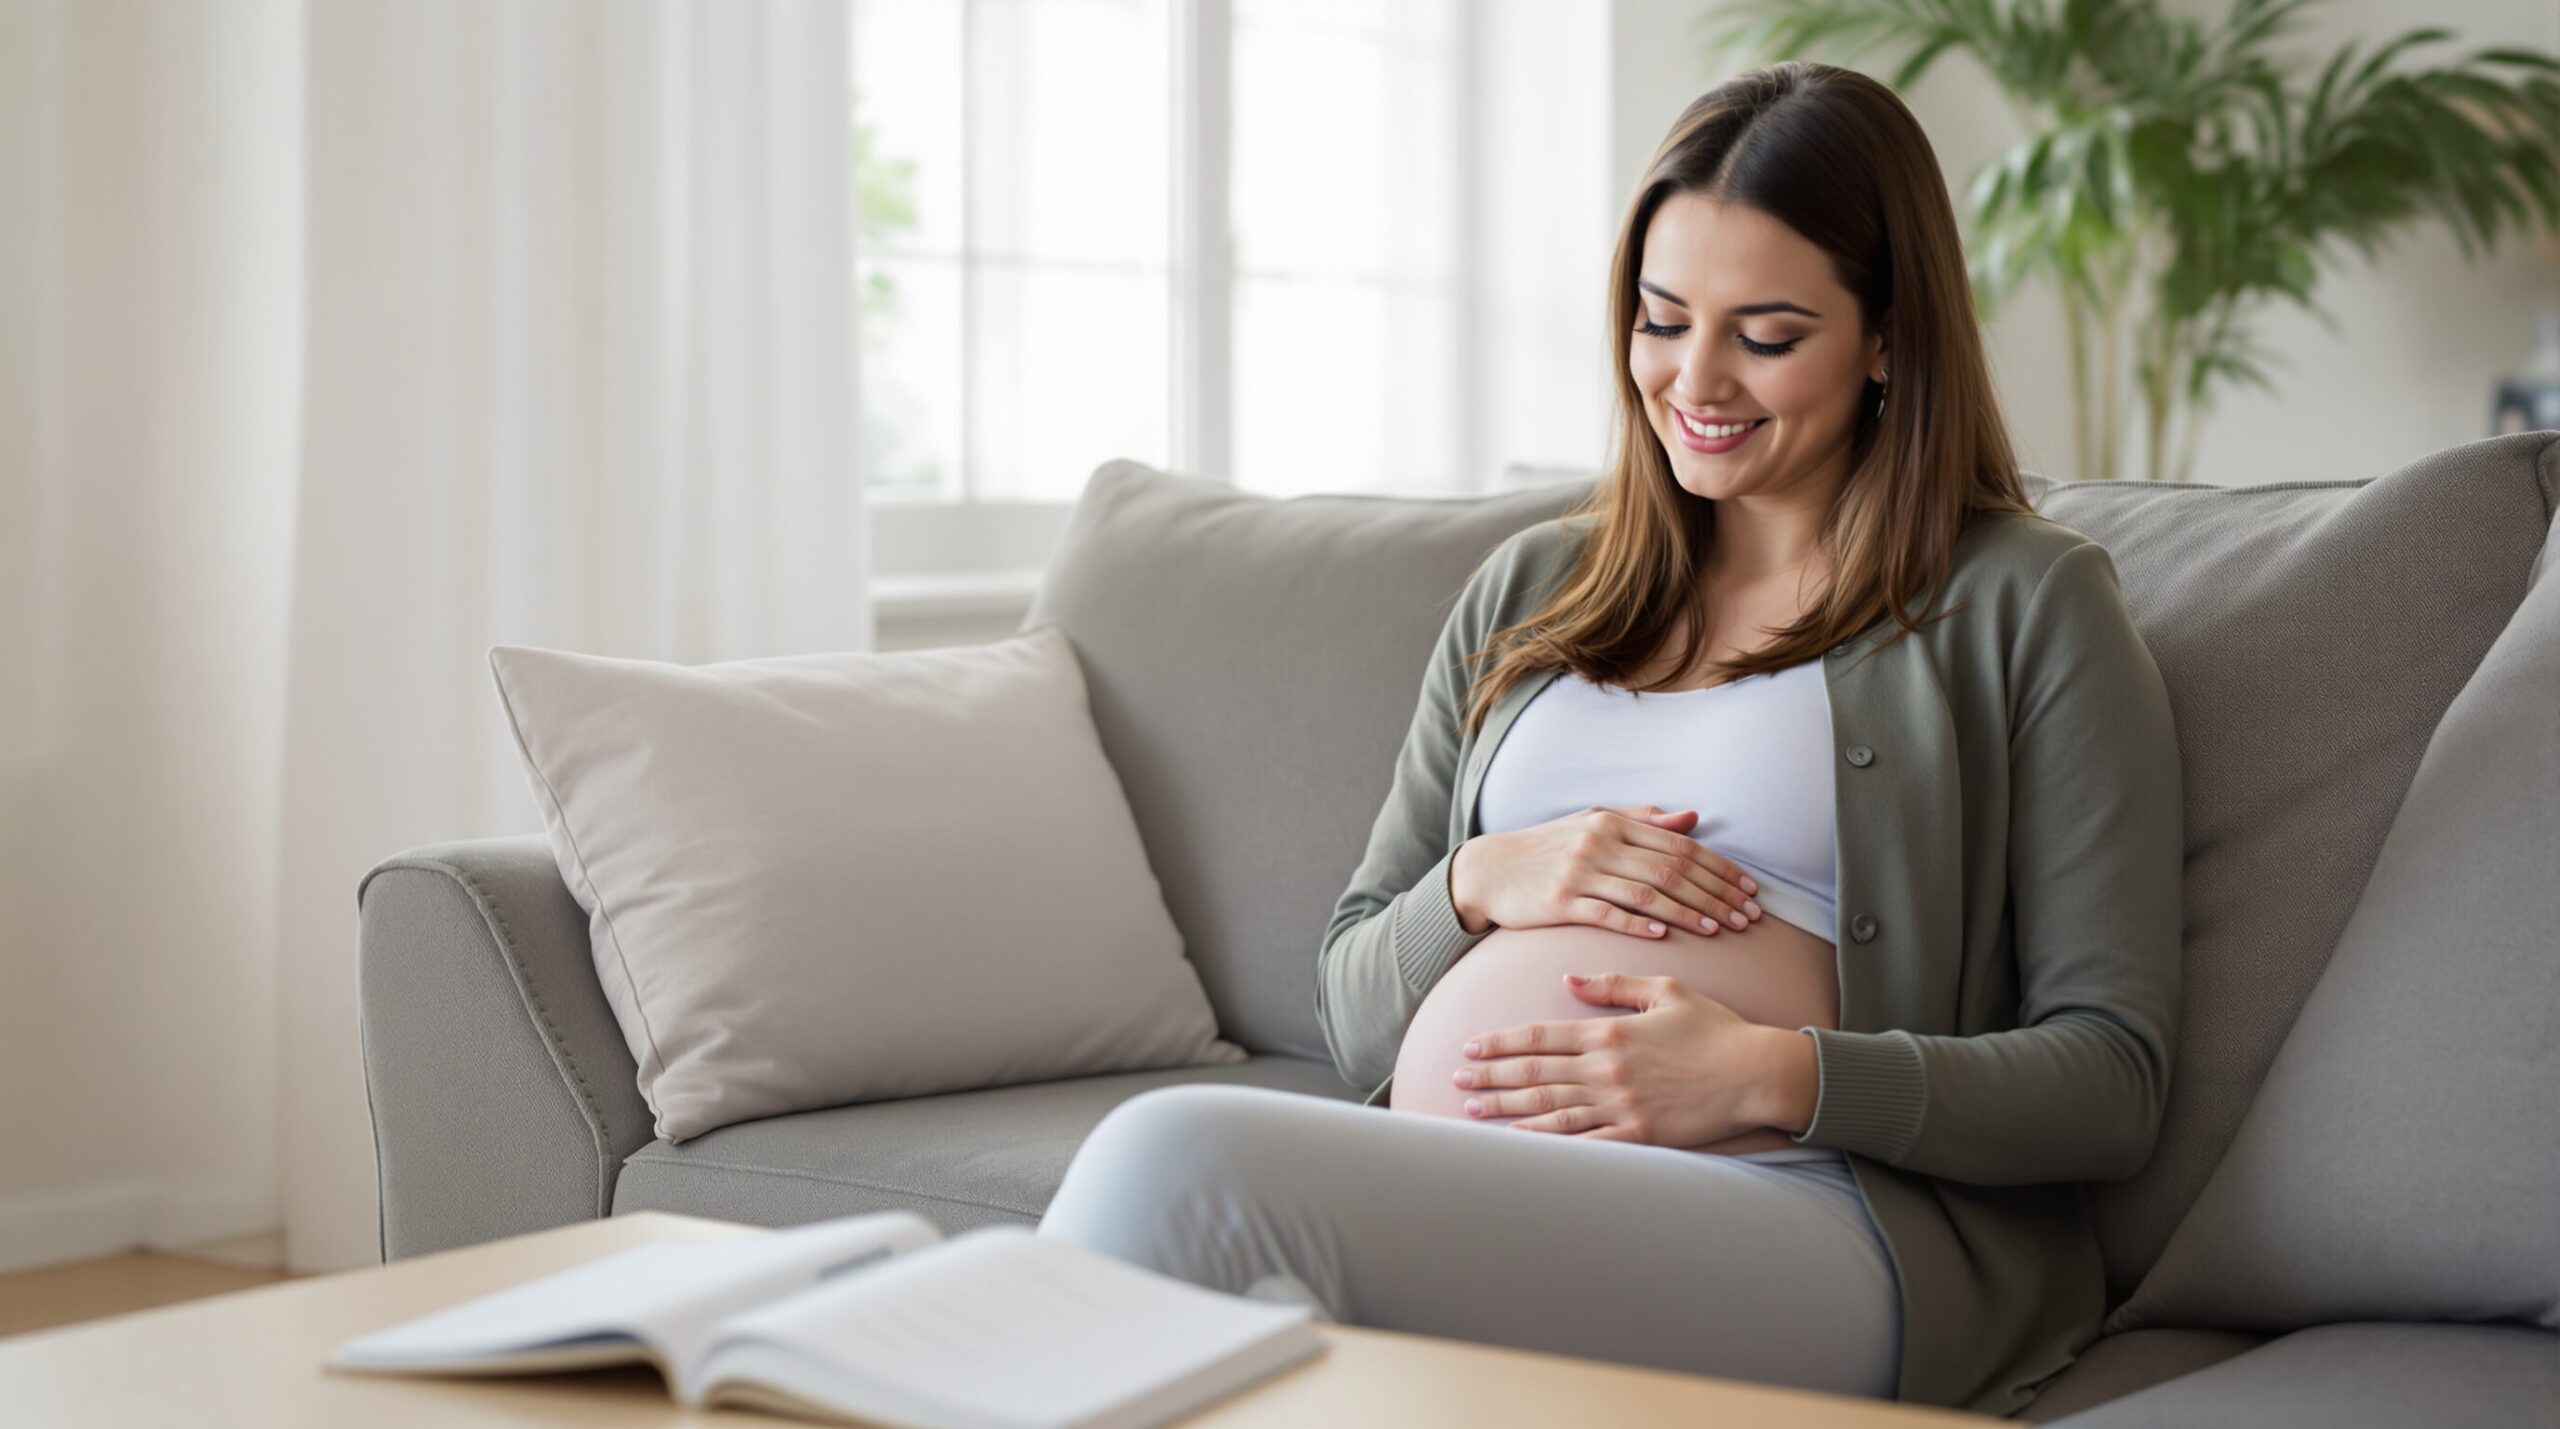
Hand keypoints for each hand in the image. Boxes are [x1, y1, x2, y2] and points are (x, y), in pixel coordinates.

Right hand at [1449, 804, 1763, 939]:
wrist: (1490, 870)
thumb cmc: (1548, 849)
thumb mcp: (1593, 824)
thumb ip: (1644, 822)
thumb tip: (1694, 819)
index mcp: (1613, 822)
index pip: (1681, 845)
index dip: (1720, 868)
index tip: (1750, 889)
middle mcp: (1600, 843)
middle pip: (1671, 870)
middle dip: (1716, 895)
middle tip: (1748, 917)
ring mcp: (1579, 872)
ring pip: (1646, 893)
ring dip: (1687, 913)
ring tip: (1719, 930)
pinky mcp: (1560, 902)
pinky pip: (1606, 914)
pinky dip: (1638, 925)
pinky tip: (1665, 937)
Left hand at [1450, 972, 1783, 1146]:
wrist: (1756, 1074)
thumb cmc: (1714, 1029)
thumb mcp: (1665, 991)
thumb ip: (1613, 984)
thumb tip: (1568, 981)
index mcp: (1610, 1033)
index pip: (1540, 1037)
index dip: (1501, 1042)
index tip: (1471, 1044)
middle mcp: (1607, 1070)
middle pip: (1534, 1074)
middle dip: (1490, 1075)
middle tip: (1456, 1076)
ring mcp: (1620, 1106)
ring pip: (1549, 1109)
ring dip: (1506, 1109)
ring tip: (1473, 1108)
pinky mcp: (1638, 1135)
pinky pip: (1583, 1141)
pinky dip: (1547, 1142)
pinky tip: (1519, 1140)